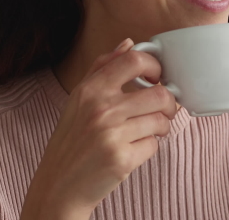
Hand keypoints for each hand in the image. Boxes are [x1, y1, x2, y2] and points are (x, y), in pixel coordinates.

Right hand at [21, 39, 177, 218]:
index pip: (134, 60)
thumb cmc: (72, 140)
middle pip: (160, 94)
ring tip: (148, 130)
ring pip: (161, 120)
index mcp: (90, 90)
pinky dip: (149, 147)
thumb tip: (129, 43)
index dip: (155, 65)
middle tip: (163, 109)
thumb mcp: (78, 99)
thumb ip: (103, 67)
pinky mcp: (122, 160)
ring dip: (161, 126)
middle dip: (169, 103)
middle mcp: (100, 109)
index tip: (158, 76)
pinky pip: (154, 145)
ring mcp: (111, 135)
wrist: (59, 186)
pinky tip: (134, 149)